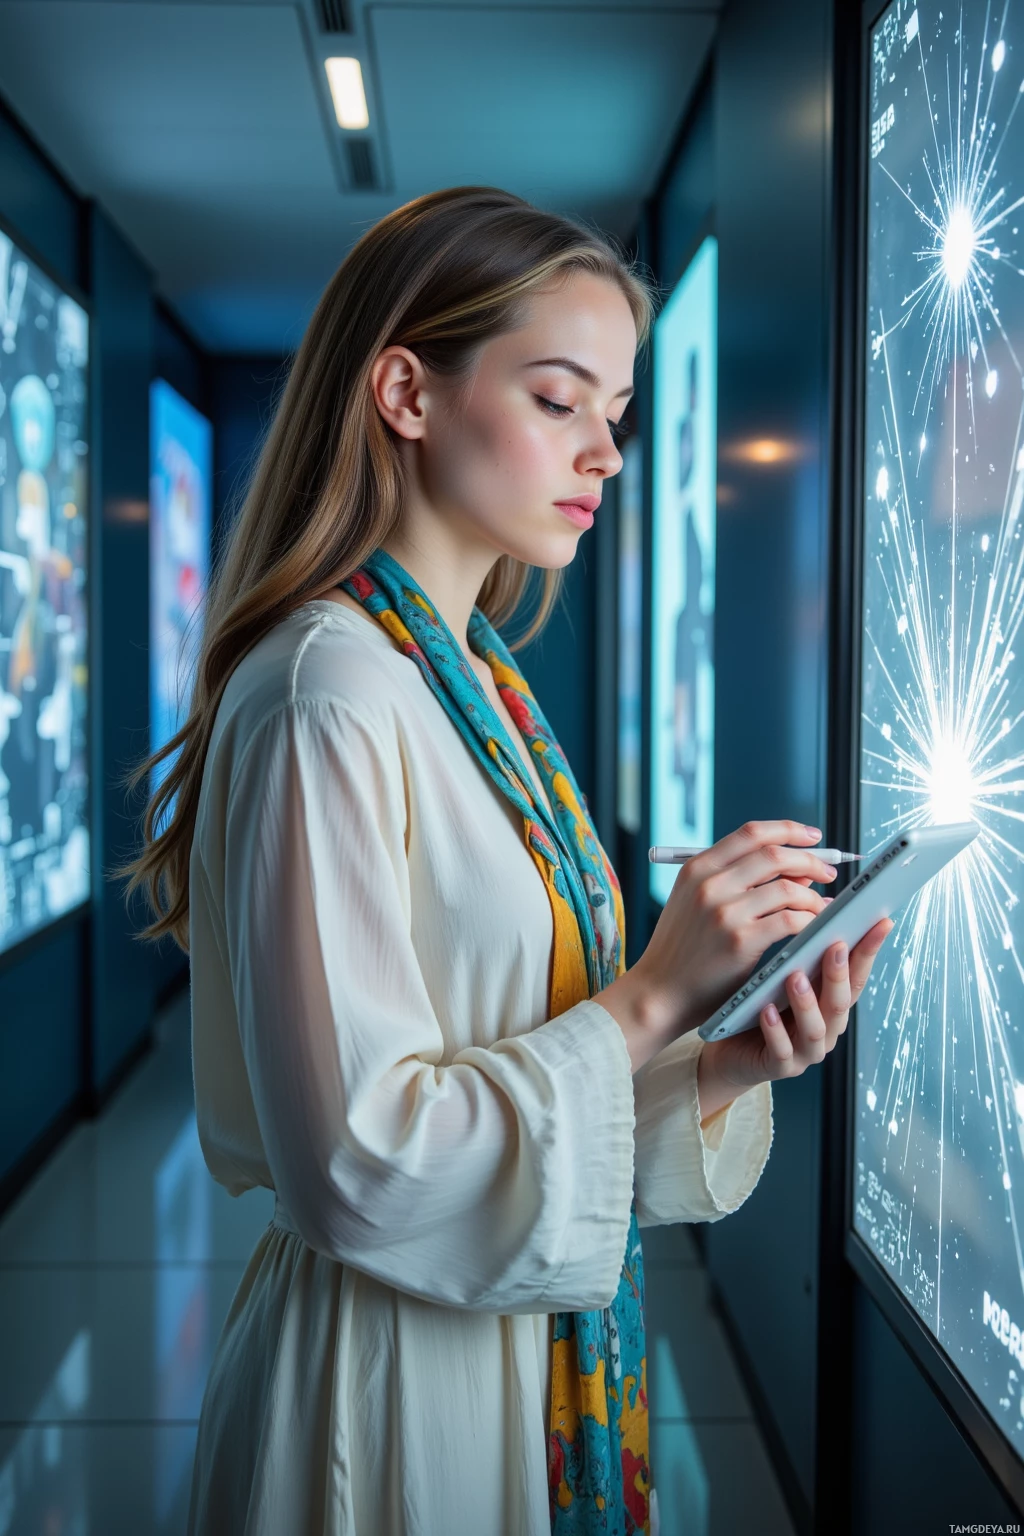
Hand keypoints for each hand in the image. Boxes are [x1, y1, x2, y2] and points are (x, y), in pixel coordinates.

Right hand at [634, 820, 839, 1040]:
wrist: (659, 992)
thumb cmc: (682, 951)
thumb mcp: (697, 904)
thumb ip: (739, 881)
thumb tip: (797, 867)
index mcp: (697, 868)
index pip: (751, 833)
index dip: (788, 829)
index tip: (813, 837)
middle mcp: (709, 884)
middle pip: (775, 855)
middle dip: (810, 860)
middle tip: (828, 873)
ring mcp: (724, 912)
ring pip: (788, 888)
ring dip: (814, 896)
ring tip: (822, 908)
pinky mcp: (740, 941)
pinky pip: (790, 920)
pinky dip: (810, 920)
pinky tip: (814, 926)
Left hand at [696, 918, 894, 1116]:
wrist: (728, 1047)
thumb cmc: (757, 1004)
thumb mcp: (781, 971)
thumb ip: (802, 945)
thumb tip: (819, 897)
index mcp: (831, 1001)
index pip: (857, 973)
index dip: (870, 949)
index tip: (881, 921)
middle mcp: (826, 1027)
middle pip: (841, 1001)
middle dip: (839, 973)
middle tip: (835, 945)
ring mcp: (805, 1051)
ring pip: (815, 1029)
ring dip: (807, 1003)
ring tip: (795, 977)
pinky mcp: (779, 1067)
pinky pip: (780, 1051)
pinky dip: (776, 1031)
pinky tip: (766, 1010)